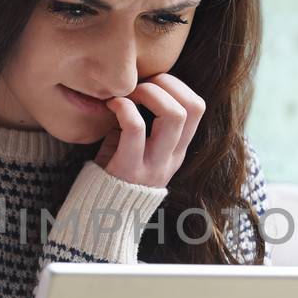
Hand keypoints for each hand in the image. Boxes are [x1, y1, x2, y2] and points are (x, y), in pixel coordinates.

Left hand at [93, 73, 204, 187]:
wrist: (100, 214)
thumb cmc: (115, 173)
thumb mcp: (140, 149)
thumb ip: (147, 123)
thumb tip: (141, 83)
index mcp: (177, 150)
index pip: (197, 108)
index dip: (177, 86)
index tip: (151, 83)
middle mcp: (172, 158)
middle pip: (191, 107)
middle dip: (165, 84)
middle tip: (139, 84)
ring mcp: (154, 165)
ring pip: (172, 115)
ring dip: (148, 93)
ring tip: (127, 94)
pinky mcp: (130, 169)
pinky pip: (136, 127)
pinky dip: (123, 107)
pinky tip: (111, 105)